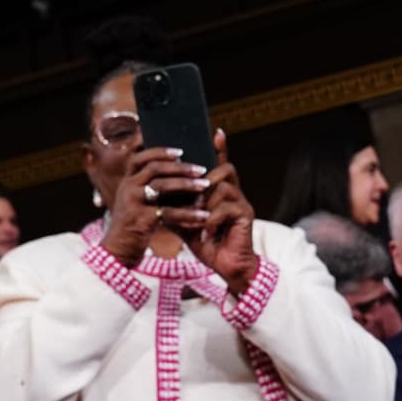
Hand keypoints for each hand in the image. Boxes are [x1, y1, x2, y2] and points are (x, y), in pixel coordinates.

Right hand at [101, 146, 207, 268]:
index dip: (160, 152)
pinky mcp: (141, 219)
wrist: (118, 251)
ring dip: (187, 184)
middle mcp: (127, 188)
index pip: (140, 158)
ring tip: (205, 185)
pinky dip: (188, 213)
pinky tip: (203, 215)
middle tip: (201, 170)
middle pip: (155, 168)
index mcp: (127, 181)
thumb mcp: (136, 201)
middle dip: (180, 167)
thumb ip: (149, 187)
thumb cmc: (133, 225)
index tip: (180, 152)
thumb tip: (178, 172)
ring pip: (162, 186)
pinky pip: (169, 212)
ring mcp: (133, 202)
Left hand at [175, 130, 257, 297]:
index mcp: (221, 193)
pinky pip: (227, 207)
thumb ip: (177, 206)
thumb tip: (156, 193)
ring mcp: (242, 203)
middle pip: (223, 170)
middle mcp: (234, 193)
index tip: (216, 132)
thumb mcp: (187, 222)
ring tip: (198, 218)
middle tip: (193, 198)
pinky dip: (212, 220)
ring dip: (206, 202)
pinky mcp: (246, 216)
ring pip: (222, 187)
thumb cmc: (208, 244)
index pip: (221, 165)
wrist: (227, 267)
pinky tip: (206, 232)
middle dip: (204, 181)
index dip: (220, 149)